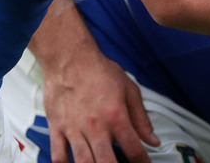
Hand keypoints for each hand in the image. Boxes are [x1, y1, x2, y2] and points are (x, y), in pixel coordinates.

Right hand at [43, 46, 157, 162]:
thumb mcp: (128, 89)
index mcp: (115, 115)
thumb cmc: (100, 71)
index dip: (142, 162)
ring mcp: (74, 129)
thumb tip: (152, 140)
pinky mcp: (57, 128)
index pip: (133, 148)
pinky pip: (58, 156)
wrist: (70, 58)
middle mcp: (95, 126)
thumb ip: (140, 117)